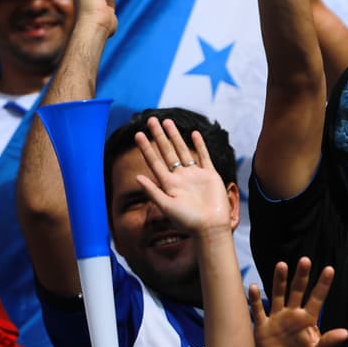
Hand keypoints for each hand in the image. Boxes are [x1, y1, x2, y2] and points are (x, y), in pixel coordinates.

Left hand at [133, 118, 231, 236]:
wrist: (210, 226)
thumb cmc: (187, 221)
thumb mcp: (166, 207)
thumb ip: (153, 191)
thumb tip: (137, 177)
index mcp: (168, 184)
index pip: (154, 161)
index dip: (146, 148)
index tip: (138, 135)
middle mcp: (180, 177)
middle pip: (167, 151)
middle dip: (158, 136)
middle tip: (151, 120)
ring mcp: (195, 175)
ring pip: (183, 150)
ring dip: (175, 136)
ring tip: (167, 122)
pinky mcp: (210, 175)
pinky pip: (204, 156)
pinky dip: (199, 145)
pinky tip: (194, 134)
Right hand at [249, 258, 347, 346]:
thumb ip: (329, 343)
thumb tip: (345, 333)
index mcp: (308, 318)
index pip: (317, 298)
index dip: (323, 284)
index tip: (330, 269)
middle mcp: (293, 314)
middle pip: (297, 291)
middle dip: (301, 276)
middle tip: (305, 260)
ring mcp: (277, 319)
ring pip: (278, 295)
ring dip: (279, 281)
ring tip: (282, 265)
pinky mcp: (263, 327)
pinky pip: (258, 311)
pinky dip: (255, 300)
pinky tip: (253, 287)